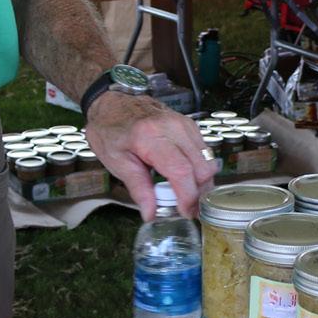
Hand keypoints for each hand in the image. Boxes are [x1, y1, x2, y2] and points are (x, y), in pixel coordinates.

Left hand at [85, 92, 217, 219]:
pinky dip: (199, 169)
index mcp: (151, 137)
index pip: (182, 171)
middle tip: (186, 208)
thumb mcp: (116, 162)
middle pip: (202, 167)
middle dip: (199, 193)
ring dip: (202, 182)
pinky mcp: (190, 124)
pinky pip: (204, 152)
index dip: (188, 196)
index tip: (185, 213)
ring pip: (208, 160)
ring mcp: (185, 124)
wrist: (113, 102)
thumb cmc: (110, 131)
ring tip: (185, 194)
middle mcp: (174, 128)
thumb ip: (138, 189)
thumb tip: (151, 214)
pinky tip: (185, 176)